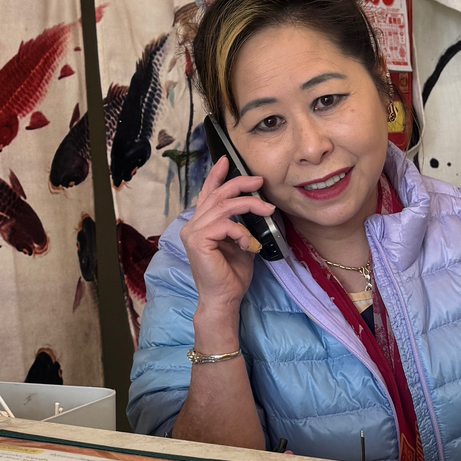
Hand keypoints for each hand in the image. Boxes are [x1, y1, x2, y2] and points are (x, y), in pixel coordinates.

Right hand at [180, 156, 276, 335]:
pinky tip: (250, 246)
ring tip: (267, 211)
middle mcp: (193, 225)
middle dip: (240, 183)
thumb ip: (240, 226)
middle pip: (217, 195)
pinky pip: (225, 225)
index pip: (208, 194)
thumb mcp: (240, 244)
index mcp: (201, 224)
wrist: (225, 299)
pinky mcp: (198, 241)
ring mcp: (193, 232)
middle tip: (260, 180)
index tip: (226, 161)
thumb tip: (256, 208)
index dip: (216, 176)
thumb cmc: (232, 275)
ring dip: (249, 206)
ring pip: (224, 207)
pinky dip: (242, 233)